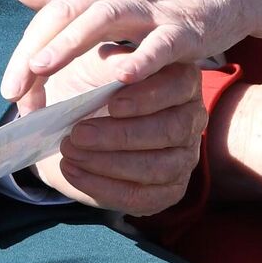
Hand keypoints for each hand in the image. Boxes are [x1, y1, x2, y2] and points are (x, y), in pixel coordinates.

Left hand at [0, 0, 261, 101]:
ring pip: (104, 18)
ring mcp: (153, 6)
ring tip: (42, 70)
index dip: (26, 51)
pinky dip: (143, 58)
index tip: (9, 91)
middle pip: (66, 12)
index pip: (50, 14)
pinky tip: (122, 78)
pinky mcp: (188, 25)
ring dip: (71, 44)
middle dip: (36, 50)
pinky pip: (162, 42)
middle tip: (13, 91)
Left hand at [27, 45, 205, 215]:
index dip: (148, 97)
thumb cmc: (86, 84)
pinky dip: (103, 187)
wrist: (69, 121)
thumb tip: (122, 70)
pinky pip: (143, 197)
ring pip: (157, 167)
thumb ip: (109, 65)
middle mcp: (191, 118)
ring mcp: (184, 158)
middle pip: (170, 130)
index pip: (179, 86)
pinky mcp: (168, 190)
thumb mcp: (92, 66)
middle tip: (78, 134)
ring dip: (107, 163)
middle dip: (120, 136)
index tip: (112, 104)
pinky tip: (73, 171)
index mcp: (181, 78)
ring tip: (70, 152)